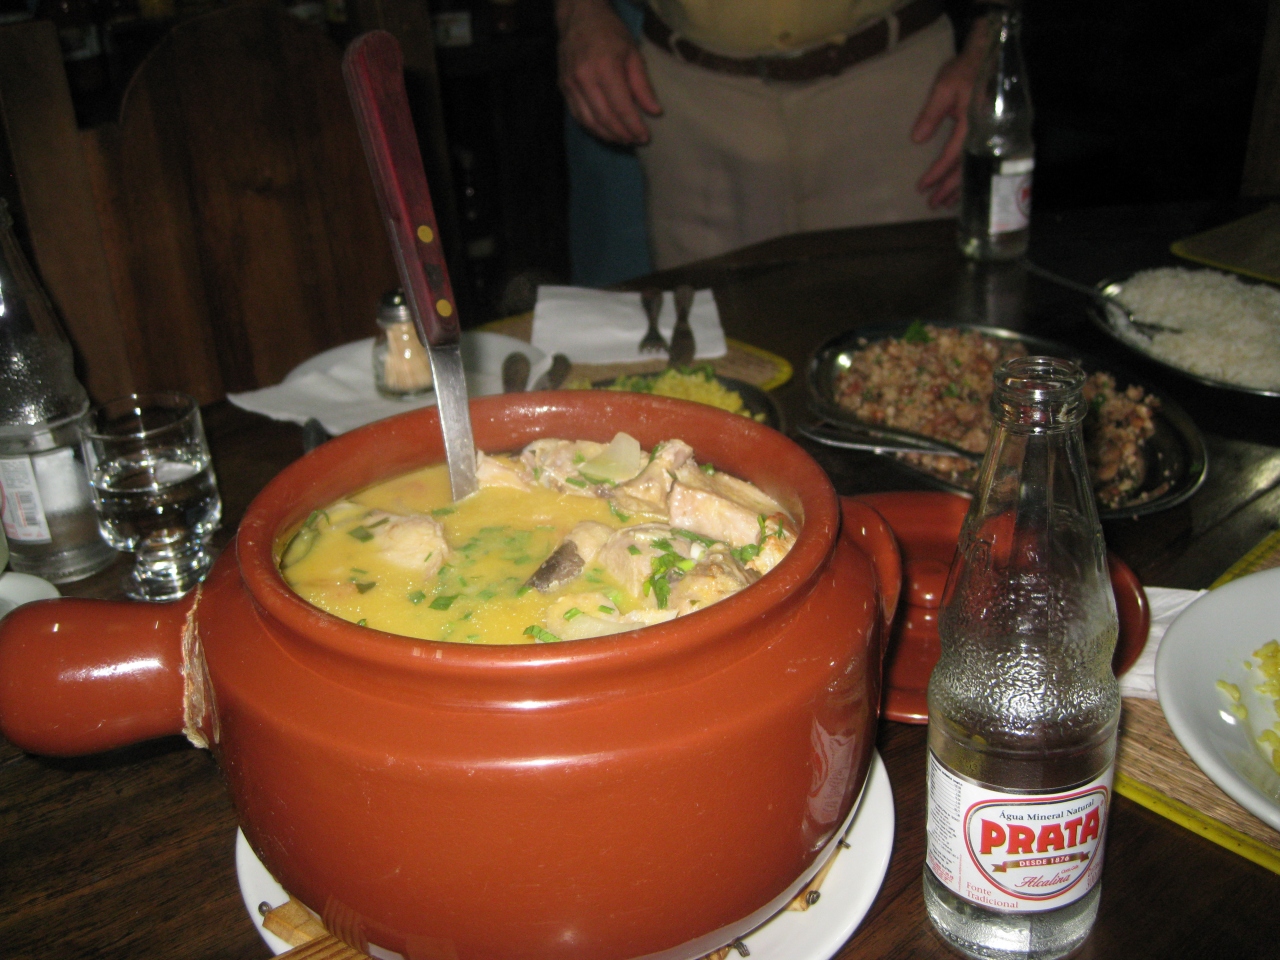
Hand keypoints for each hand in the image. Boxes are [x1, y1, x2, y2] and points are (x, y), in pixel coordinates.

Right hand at [556, 0, 661, 144]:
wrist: (578, 18)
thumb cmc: (610, 33)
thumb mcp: (633, 54)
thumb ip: (643, 85)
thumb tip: (655, 112)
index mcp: (605, 68)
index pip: (621, 107)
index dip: (634, 126)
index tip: (645, 137)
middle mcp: (584, 79)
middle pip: (605, 118)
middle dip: (622, 133)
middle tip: (636, 141)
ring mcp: (571, 85)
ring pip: (589, 121)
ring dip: (608, 135)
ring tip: (623, 140)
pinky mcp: (563, 88)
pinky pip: (578, 116)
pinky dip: (593, 128)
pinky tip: (606, 132)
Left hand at [912, 19, 990, 208]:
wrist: (990, 55)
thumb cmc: (965, 70)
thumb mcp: (944, 87)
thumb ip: (931, 114)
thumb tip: (917, 139)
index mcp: (971, 124)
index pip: (951, 157)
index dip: (936, 174)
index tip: (922, 187)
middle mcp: (984, 135)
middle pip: (965, 169)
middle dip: (948, 189)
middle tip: (933, 205)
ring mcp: (991, 136)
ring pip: (975, 168)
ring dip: (959, 187)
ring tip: (946, 204)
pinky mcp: (993, 135)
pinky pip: (982, 161)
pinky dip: (971, 176)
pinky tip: (963, 187)